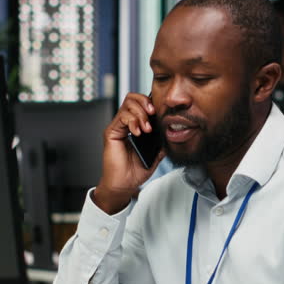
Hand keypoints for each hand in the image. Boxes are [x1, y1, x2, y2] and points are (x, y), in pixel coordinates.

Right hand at [93, 93, 165, 213]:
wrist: (124, 185)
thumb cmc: (134, 172)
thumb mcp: (155, 155)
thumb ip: (161, 143)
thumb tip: (172, 133)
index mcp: (134, 127)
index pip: (140, 104)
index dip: (150, 103)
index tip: (159, 112)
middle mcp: (124, 124)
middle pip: (132, 98)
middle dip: (145, 103)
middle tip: (152, 114)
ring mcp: (117, 127)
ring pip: (127, 104)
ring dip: (140, 114)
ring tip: (146, 129)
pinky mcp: (111, 132)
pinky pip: (121, 117)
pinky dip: (132, 121)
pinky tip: (137, 132)